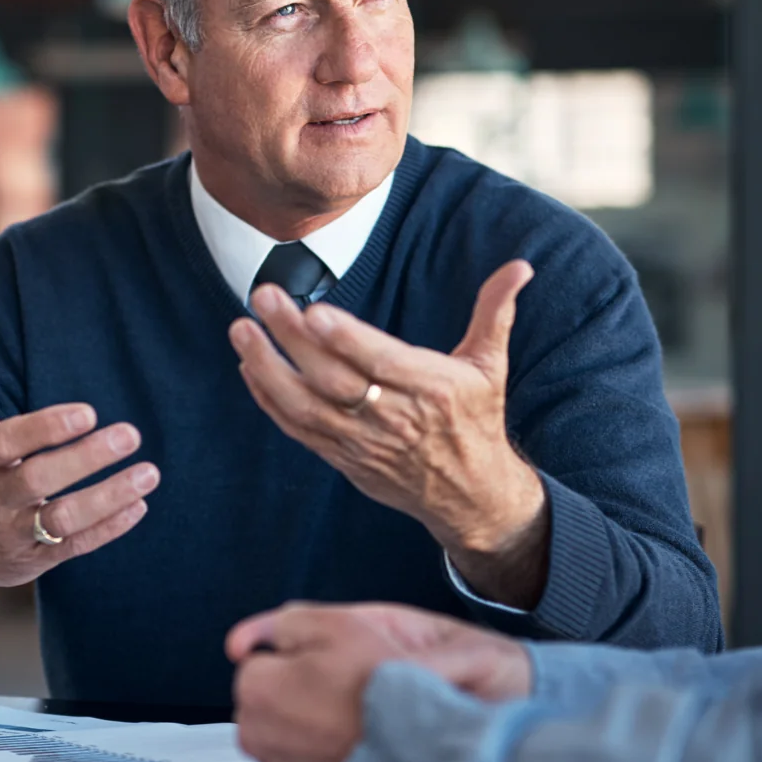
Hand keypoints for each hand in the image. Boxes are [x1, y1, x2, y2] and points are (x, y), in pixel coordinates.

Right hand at [0, 329, 159, 617]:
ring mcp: (14, 533)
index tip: (88, 412)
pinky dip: (109, 529)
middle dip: (86, 458)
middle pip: (39, 479)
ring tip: (149, 473)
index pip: (7, 441)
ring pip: (62, 519)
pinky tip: (139, 505)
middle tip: (131, 433)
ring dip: (108, 497)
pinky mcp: (35, 560)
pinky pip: (75, 546)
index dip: (46, 428)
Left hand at [226, 603, 532, 761]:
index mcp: (259, 690)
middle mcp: (260, 739)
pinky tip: (354, 755)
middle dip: (295, 699)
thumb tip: (242, 640)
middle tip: (346, 694)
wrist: (435, 753)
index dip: (300, 662)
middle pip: (267, 708)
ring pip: (282, 745)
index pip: (258, 665)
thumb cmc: (392, 689)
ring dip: (306, 735)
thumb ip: (282, 625)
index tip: (331, 667)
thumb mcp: (341, 624)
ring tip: (353, 726)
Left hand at [228, 260, 547, 608]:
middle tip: (262, 297)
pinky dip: (271, 401)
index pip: (383, 362)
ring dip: (269, 369)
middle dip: (293, 338)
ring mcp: (365, 443)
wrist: (470, 496)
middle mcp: (396, 418)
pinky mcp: (344, 459)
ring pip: (308, 407)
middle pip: (335, 379)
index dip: (348, 340)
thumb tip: (520, 266)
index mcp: (434, 389)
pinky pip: (300, 431)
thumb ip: (495, 312)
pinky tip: (250, 367)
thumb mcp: (491, 366)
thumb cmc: (477, 420)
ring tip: (240, 330)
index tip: (315, 312)